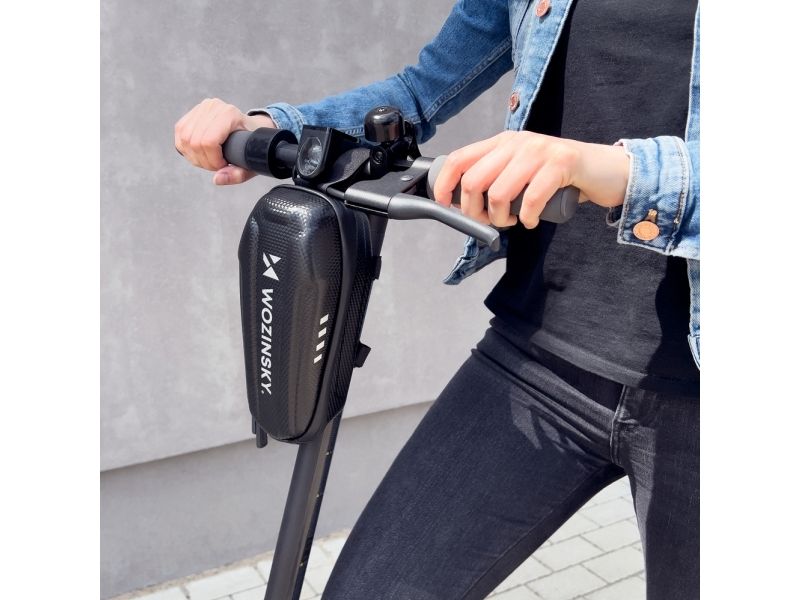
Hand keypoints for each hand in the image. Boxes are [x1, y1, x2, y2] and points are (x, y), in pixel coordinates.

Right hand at [174, 98, 275, 184]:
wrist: (251, 129)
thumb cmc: (252, 144)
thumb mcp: (252, 162)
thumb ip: (238, 174)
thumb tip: (217, 179)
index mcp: (229, 114)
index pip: (208, 142)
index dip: (213, 161)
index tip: (223, 165)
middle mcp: (213, 107)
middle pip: (194, 142)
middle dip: (204, 161)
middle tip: (217, 165)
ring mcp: (200, 108)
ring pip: (184, 140)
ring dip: (195, 157)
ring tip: (210, 159)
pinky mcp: (191, 114)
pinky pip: (180, 136)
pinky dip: (187, 150)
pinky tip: (201, 154)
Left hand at [432, 131, 629, 228]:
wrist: (606, 169)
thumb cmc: (559, 176)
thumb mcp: (521, 170)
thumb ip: (496, 177)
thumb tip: (462, 201)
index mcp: (502, 142)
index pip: (459, 159)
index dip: (444, 185)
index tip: (445, 205)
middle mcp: (517, 142)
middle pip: (474, 181)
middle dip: (475, 211)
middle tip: (490, 221)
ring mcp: (539, 150)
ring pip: (498, 193)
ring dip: (501, 218)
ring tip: (513, 221)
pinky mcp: (561, 163)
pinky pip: (531, 198)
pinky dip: (527, 218)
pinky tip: (530, 221)